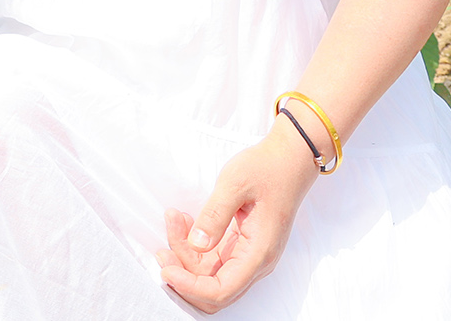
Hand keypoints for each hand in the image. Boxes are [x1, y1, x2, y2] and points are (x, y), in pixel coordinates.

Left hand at [156, 119, 320, 311]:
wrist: (288, 159)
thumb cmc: (266, 168)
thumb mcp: (235, 184)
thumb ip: (215, 215)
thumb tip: (196, 244)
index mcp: (258, 253)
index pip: (221, 291)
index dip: (190, 287)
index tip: (165, 268)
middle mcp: (255, 262)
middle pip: (213, 290)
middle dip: (183, 274)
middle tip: (162, 249)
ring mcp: (248, 256)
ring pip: (208, 274)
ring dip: (185, 254)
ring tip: (174, 219)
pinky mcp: (240, 247)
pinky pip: (211, 258)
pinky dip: (193, 245)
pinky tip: (184, 220)